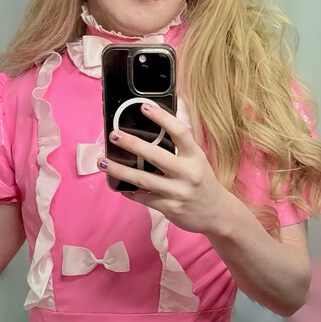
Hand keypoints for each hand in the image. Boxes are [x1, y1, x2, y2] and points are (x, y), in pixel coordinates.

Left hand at [101, 101, 233, 234]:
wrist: (217, 214)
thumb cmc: (203, 183)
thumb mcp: (198, 161)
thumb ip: (180, 147)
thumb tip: (158, 126)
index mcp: (195, 157)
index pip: (180, 132)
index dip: (162, 118)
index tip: (145, 107)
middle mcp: (188, 174)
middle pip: (156, 156)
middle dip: (132, 144)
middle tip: (114, 135)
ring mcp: (178, 192)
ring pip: (143, 180)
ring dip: (120, 171)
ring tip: (103, 161)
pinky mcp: (170, 208)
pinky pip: (144, 198)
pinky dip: (129, 191)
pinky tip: (117, 185)